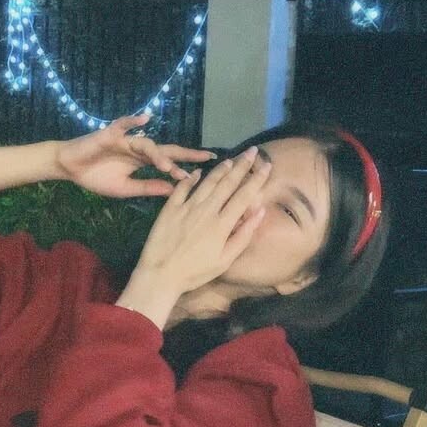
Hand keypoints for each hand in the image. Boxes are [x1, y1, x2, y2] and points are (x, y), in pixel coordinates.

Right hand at [54, 113, 216, 198]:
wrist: (70, 168)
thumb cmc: (96, 177)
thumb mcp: (125, 189)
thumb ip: (148, 188)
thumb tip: (173, 190)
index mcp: (143, 161)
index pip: (170, 161)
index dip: (186, 166)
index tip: (205, 173)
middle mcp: (138, 149)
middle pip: (166, 149)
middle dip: (186, 153)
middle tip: (207, 157)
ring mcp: (125, 140)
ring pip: (147, 144)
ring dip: (158, 154)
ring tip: (167, 167)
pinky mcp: (109, 134)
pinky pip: (123, 125)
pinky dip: (133, 121)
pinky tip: (145, 119)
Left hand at [131, 145, 272, 293]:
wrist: (160, 275)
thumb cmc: (195, 273)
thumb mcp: (225, 260)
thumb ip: (243, 235)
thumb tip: (260, 211)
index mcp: (222, 224)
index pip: (244, 196)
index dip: (256, 179)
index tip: (266, 166)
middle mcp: (206, 210)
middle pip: (227, 183)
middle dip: (242, 166)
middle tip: (252, 151)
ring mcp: (187, 207)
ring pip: (207, 182)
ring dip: (220, 169)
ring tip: (230, 159)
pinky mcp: (170, 208)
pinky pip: (182, 188)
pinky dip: (190, 178)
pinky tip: (197, 172)